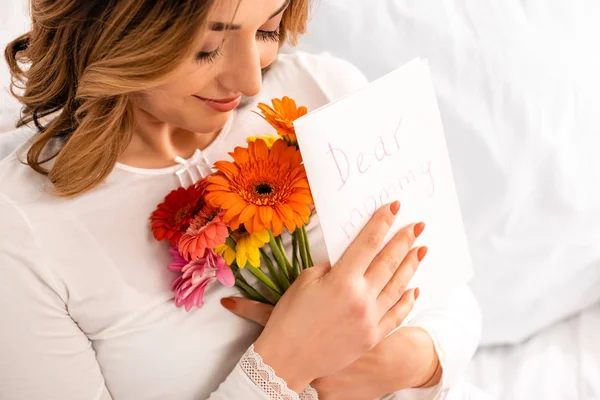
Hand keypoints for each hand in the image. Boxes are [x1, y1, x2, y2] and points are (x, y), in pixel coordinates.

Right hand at [225, 203, 427, 391]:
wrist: (287, 359)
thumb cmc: (290, 318)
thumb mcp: (306, 281)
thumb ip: (332, 267)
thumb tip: (351, 259)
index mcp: (341, 281)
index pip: (368, 244)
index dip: (382, 223)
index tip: (393, 208)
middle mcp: (360, 299)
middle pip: (388, 262)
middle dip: (404, 240)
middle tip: (418, 226)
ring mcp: (369, 320)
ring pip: (398, 287)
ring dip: (411, 266)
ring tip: (422, 250)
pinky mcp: (372, 337)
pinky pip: (396, 316)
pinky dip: (407, 301)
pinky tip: (415, 289)